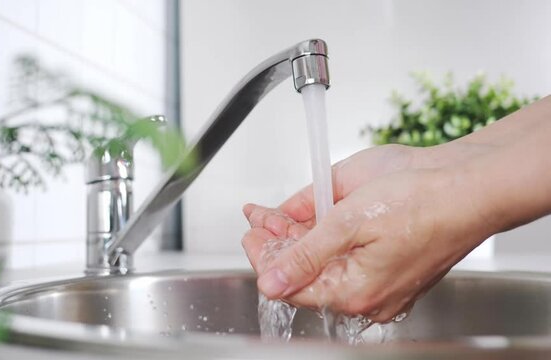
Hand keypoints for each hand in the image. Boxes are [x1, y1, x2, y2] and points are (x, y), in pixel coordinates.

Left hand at [242, 149, 493, 322]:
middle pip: (305, 273)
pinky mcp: (389, 264)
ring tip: (270, 215)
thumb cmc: (422, 202)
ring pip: (323, 263)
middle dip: (276, 243)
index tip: (249, 233)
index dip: (263, 257)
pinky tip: (304, 219)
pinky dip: (322, 237)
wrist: (468, 186)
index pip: (290, 283)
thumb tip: (271, 283)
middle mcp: (366, 294)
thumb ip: (306, 254)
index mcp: (354, 292)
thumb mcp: (348, 222)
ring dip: (295, 237)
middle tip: (256, 218)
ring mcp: (379, 281)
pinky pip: (345, 256)